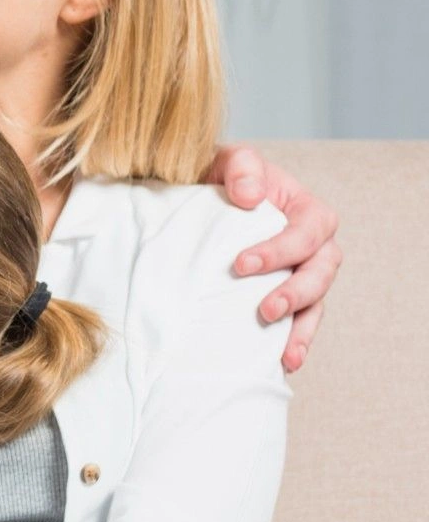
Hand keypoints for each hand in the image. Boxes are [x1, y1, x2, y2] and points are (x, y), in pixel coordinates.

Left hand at [209, 144, 341, 372]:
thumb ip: (242, 167)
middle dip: (297, 293)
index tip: (241, 264)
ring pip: (316, 303)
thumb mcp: (228, 160)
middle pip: (321, 272)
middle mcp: (311, 244)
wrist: (201, 197)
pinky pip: (299, 320)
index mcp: (305, 210)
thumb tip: (250, 196)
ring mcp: (299, 272)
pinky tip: (280, 362)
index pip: (307, 233)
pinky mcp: (282, 294)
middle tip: (266, 310)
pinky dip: (293, 341)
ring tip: (285, 354)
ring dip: (302, 328)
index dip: (281, 250)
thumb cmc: (220, 177)